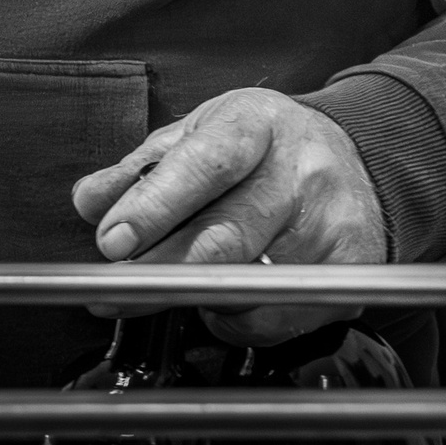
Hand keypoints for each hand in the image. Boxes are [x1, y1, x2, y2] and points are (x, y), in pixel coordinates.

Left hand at [70, 87, 387, 344]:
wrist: (354, 157)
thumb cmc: (262, 145)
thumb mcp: (198, 133)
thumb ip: (140, 169)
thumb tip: (91, 203)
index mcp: (255, 125)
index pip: (204, 166)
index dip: (155, 207)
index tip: (112, 240)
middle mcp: (301, 174)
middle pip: (227, 236)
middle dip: (161, 268)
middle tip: (113, 288)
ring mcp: (332, 225)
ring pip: (250, 284)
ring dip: (195, 294)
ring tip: (165, 284)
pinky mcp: (351, 272)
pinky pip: (280, 317)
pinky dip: (235, 318)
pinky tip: (219, 299)